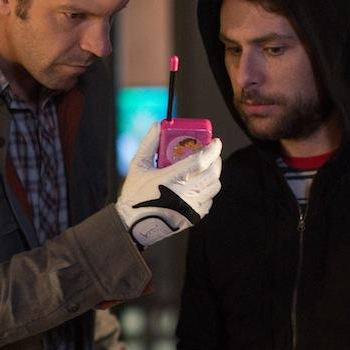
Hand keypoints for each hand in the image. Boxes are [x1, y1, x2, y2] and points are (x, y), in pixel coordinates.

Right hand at [116, 122, 221, 248]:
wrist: (133, 223)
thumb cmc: (135, 194)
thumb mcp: (138, 166)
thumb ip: (149, 144)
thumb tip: (157, 125)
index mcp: (171, 179)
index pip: (200, 161)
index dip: (212, 150)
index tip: (215, 142)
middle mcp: (184, 194)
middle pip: (212, 174)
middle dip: (215, 161)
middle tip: (211, 154)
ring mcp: (190, 207)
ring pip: (214, 187)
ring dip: (213, 176)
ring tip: (206, 169)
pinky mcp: (193, 218)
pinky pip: (209, 201)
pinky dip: (207, 191)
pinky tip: (199, 186)